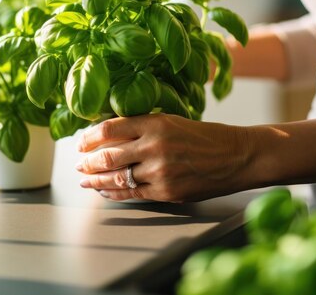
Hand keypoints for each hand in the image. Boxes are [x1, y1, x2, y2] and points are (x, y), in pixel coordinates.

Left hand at [76, 114, 249, 201]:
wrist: (237, 156)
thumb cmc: (207, 136)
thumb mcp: (174, 120)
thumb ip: (144, 126)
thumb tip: (112, 135)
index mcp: (156, 123)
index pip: (110, 128)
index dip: (90, 136)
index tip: (81, 141)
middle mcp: (155, 146)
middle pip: (108, 155)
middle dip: (88, 161)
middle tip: (78, 163)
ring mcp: (160, 171)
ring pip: (116, 178)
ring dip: (96, 180)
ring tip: (85, 180)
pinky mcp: (166, 192)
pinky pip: (132, 194)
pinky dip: (114, 194)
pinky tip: (105, 192)